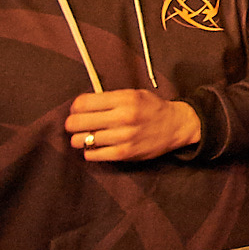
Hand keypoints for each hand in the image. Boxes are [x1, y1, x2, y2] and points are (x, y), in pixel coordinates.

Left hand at [66, 89, 201, 160]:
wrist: (176, 126)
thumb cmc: (152, 108)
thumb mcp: (134, 94)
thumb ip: (110, 98)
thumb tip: (80, 106)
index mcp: (124, 99)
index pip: (82, 103)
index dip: (75, 107)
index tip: (77, 110)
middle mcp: (123, 117)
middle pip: (77, 122)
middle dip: (72, 124)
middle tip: (76, 125)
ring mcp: (123, 137)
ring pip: (82, 140)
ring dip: (80, 139)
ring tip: (86, 136)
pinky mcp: (124, 153)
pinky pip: (93, 155)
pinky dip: (90, 151)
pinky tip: (96, 146)